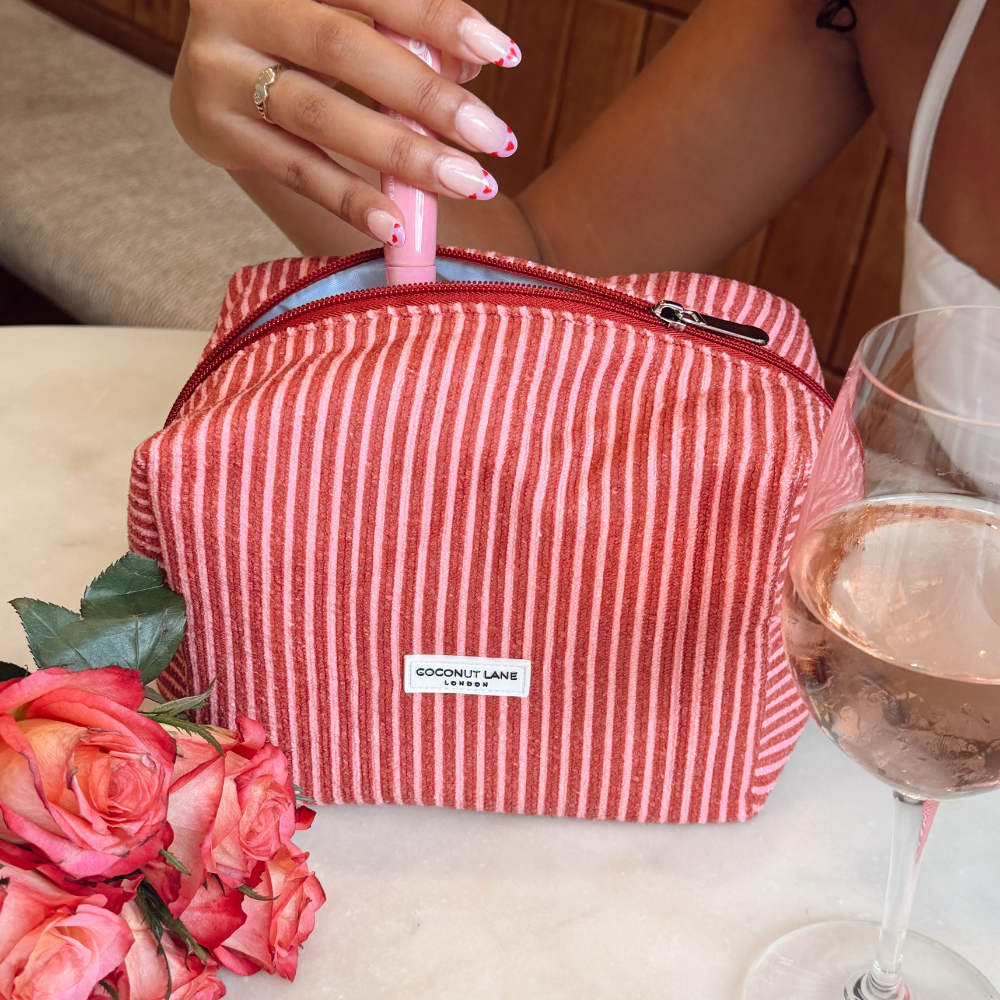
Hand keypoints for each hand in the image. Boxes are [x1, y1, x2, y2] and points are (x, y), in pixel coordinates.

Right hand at [171, 0, 520, 245]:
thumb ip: (404, 33)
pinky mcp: (214, 130)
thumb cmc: (300, 36)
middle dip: (428, 97)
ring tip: (468, 183)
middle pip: (345, 48)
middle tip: (493, 137)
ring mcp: (219, 68)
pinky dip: (348, 199)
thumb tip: (469, 68)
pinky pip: (294, 169)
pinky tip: (395, 224)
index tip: (503, 53)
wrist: (213, 68)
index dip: (438, 18)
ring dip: (401, 154)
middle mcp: (241, 3)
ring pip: (320, 114)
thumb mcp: (347, 17)